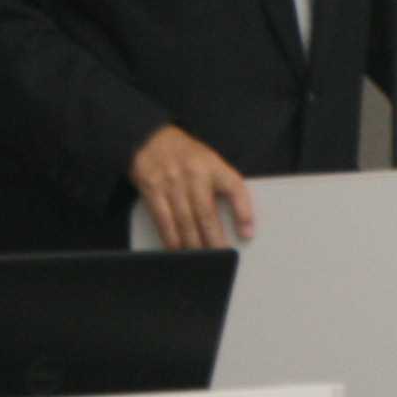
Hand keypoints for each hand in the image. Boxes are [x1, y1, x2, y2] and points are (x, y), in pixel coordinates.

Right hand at [131, 125, 256, 247]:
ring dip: (193, 243)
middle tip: (221, 256)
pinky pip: (163, 221)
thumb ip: (221, 183)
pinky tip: (177, 249)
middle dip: (214, 238)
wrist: (149, 138)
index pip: (234, 188)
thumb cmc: (184, 154)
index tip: (247, 233)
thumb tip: (238, 217)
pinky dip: (171, 238)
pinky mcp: (152, 191)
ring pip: (185, 221)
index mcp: (213, 164)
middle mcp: (194, 173)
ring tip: (202, 258)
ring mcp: (171, 183)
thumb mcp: (209, 160)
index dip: (243, 211)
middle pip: (207, 213)